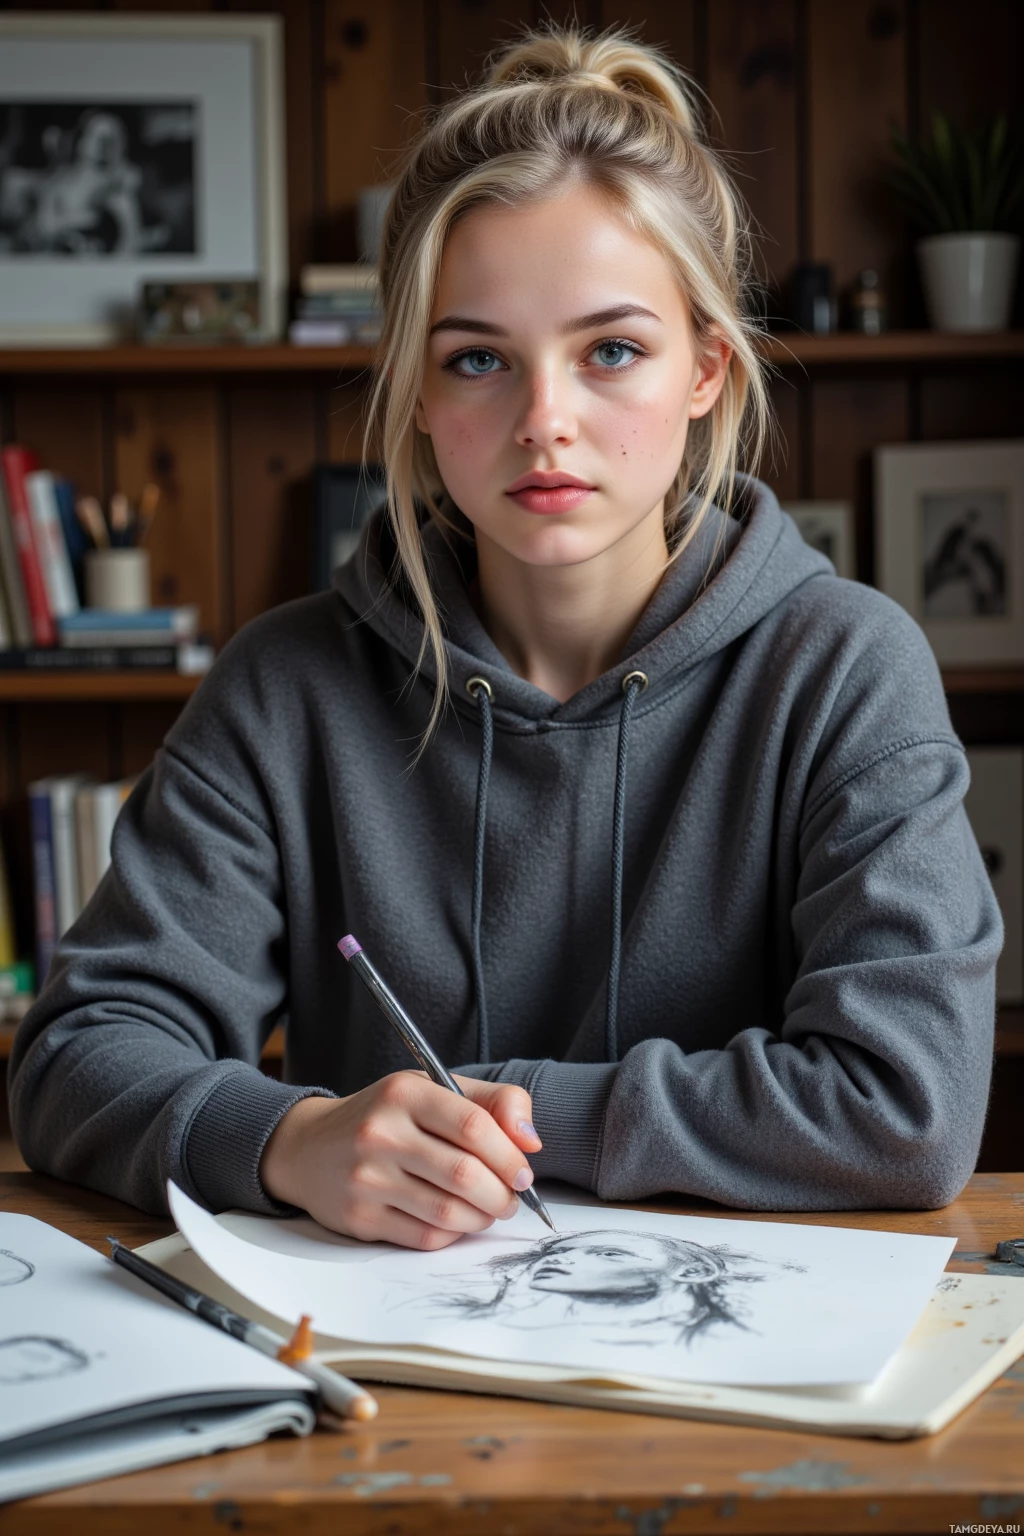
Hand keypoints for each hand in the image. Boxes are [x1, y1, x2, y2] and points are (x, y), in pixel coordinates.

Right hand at [258, 1071, 542, 1249]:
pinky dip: (452, 1234)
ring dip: (481, 1218)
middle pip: (465, 1175)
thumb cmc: (385, 1116)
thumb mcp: (434, 1089)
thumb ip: (492, 1102)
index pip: (474, 1126)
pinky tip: (454, 1221)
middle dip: (502, 1195)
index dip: (509, 1155)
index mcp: (405, 1092)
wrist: (308, 1148)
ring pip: (448, 1212)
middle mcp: (381, 1133)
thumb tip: (531, 1141)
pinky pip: (424, 1238)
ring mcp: (367, 1178)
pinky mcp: (359, 1218)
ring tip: (488, 1210)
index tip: (523, 1172)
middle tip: (511, 1198)